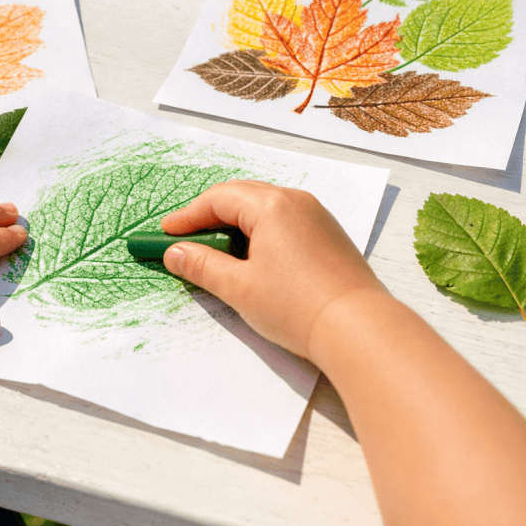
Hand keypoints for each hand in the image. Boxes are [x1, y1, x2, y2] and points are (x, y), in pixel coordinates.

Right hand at [161, 180, 385, 360]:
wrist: (359, 328)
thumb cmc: (298, 307)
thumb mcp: (239, 287)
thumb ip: (202, 266)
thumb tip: (175, 253)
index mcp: (272, 205)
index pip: (218, 199)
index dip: (187, 216)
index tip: (166, 234)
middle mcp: (296, 201)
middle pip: (241, 197)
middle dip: (209, 217)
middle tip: (185, 240)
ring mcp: (316, 217)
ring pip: (265, 209)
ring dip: (236, 225)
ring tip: (215, 251)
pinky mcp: (329, 236)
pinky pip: (285, 222)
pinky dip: (261, 233)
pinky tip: (252, 258)